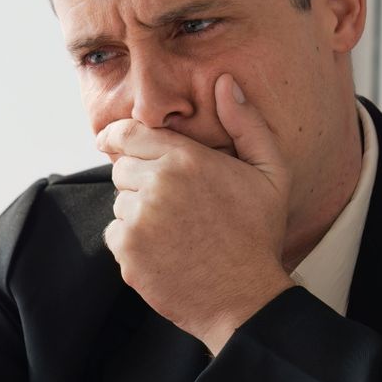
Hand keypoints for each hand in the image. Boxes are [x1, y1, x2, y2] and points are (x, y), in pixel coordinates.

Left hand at [98, 74, 294, 354]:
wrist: (246, 299)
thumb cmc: (259, 235)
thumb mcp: (270, 172)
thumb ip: (246, 123)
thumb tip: (224, 82)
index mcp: (185, 160)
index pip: (128, 134)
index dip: (117, 137)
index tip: (111, 142)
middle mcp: (156, 185)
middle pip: (122, 169)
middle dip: (140, 180)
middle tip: (174, 202)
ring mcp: (138, 221)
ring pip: (119, 203)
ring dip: (137, 212)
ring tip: (175, 230)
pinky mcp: (127, 253)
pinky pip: (115, 235)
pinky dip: (132, 242)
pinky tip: (165, 251)